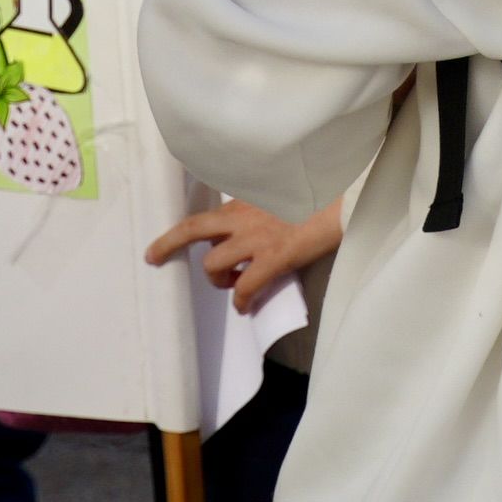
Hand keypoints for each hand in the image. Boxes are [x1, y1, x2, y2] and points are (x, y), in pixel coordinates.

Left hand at [147, 195, 345, 311]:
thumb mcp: (281, 196)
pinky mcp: (274, 257)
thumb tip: (248, 237)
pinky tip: (246, 306)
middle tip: (155, 258)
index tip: (155, 248)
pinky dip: (242, 300)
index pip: (204, 215)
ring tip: (233, 284)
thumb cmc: (320, 195)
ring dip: (218, 279)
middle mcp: (244, 217)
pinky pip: (245, 286)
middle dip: (169, 245)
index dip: (175, 233)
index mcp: (246, 200)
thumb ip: (259, 212)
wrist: (346, 197)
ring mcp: (257, 238)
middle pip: (193, 230)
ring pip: (214, 265)